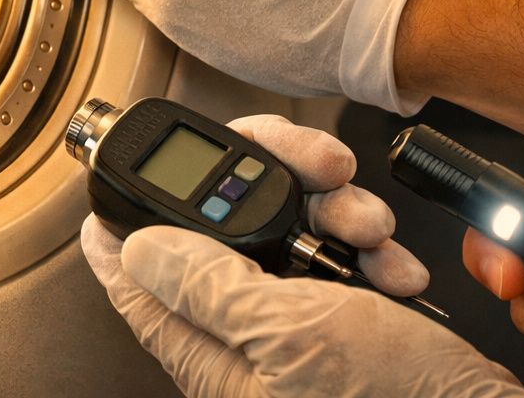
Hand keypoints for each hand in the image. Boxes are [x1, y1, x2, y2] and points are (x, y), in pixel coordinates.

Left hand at [82, 114, 523, 396]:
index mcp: (211, 353)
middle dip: (278, 187)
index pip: (139, 281)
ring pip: (290, 235)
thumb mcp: (289, 330)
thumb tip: (133, 248)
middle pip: (224, 232)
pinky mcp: (341, 323)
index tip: (130, 170)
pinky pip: (338, 262)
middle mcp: (244, 341)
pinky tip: (393, 267)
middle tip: (324, 170)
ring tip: (372, 230)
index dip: (130, 218)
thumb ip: (205, 285)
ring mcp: (294, 330)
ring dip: (338, 215)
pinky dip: (369, 253)